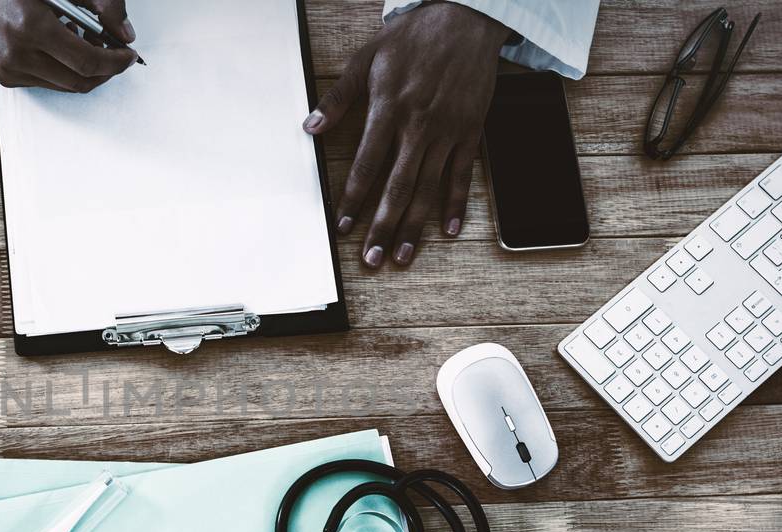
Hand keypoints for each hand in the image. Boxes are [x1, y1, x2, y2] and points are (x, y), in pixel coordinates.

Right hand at [0, 0, 137, 91]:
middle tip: (115, 55)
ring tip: (83, 42)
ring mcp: (7, 70)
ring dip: (82, 70)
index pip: (87, 62)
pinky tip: (58, 46)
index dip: (115, 63)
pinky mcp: (3, 76)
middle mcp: (16, 55)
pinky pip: (44, 83)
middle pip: (79, 82)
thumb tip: (124, 31)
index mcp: (31, 28)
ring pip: (63, 86)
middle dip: (105, 72)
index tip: (128, 56)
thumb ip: (98, 3)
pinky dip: (60, 69)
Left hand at [304, 3, 508, 266]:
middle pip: (397, 186)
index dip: (354, 199)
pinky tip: (447, 229)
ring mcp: (447, 131)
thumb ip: (339, 97)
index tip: (345, 225)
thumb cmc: (413, 38)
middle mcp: (418, 126)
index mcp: (388, 109)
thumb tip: (311, 126)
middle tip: (372, 258)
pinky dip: (455, 204)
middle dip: (382, 226)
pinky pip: (462, 175)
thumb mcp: (367, 59)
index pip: (366, 165)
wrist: (465, 19)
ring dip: (414, 226)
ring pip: (428, 188)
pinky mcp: (470, 131)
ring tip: (402, 255)